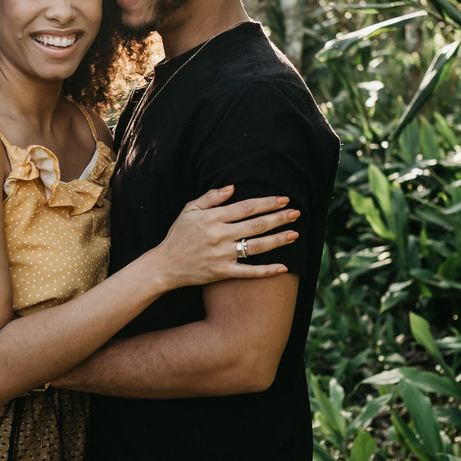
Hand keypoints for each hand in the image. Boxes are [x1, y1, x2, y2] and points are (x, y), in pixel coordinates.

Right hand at [154, 185, 298, 288]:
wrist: (164, 265)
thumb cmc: (178, 236)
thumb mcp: (189, 210)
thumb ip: (210, 198)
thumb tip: (232, 187)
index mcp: (213, 218)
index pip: (246, 207)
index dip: (267, 202)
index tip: (283, 199)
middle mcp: (219, 235)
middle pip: (256, 225)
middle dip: (279, 218)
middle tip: (296, 213)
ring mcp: (222, 255)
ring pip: (256, 246)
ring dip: (278, 240)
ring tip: (295, 234)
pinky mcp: (222, 273)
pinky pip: (249, 272)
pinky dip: (266, 271)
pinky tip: (283, 267)